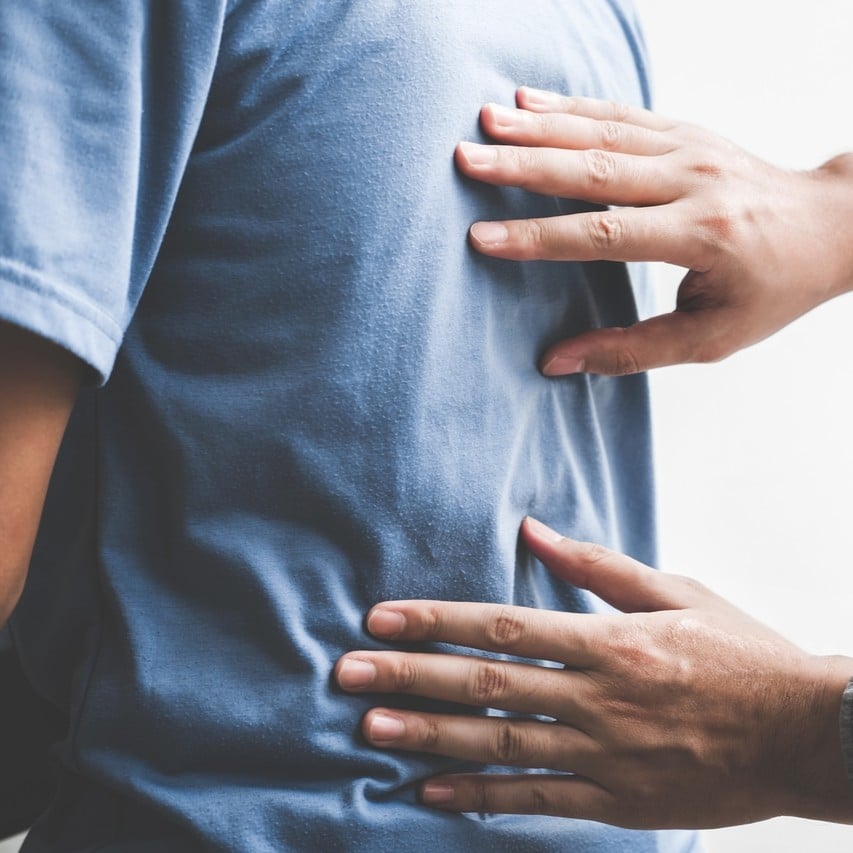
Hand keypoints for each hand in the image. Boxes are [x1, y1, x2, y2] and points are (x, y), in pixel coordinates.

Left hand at [335, 518, 852, 827]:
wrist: (807, 732)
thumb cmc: (741, 653)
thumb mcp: (677, 590)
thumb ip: (598, 564)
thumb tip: (531, 528)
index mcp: (610, 639)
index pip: (504, 626)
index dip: (436, 621)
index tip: (381, 619)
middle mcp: (599, 697)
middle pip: (488, 685)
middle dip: (411, 677)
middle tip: (347, 673)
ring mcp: (607, 754)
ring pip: (501, 745)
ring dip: (430, 736)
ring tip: (370, 728)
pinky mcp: (619, 801)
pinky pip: (539, 801)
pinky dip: (482, 798)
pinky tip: (431, 793)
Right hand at [455, 88, 852, 374]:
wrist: (829, 226)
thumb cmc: (768, 290)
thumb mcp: (709, 338)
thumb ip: (631, 351)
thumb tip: (555, 362)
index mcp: (701, 235)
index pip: (604, 235)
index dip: (538, 237)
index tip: (481, 238)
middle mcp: (694, 182)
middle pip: (595, 170)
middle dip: (524, 165)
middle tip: (466, 159)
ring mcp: (691, 148)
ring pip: (604, 132)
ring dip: (540, 125)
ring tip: (485, 121)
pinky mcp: (686, 132)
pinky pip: (622, 115)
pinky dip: (572, 106)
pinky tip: (530, 100)